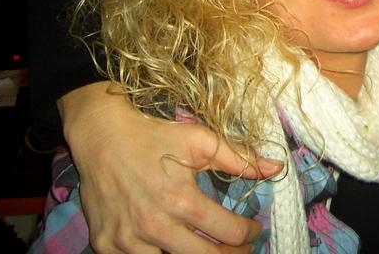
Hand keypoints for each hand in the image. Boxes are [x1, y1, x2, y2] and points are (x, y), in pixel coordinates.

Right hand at [59, 82, 282, 252]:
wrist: (102, 137)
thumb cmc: (154, 137)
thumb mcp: (200, 141)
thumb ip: (239, 158)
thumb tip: (276, 167)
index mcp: (181, 200)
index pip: (228, 232)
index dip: (248, 233)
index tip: (254, 229)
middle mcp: (155, 226)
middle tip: (240, 249)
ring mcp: (128, 240)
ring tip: (211, 250)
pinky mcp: (106, 245)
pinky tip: (172, 247)